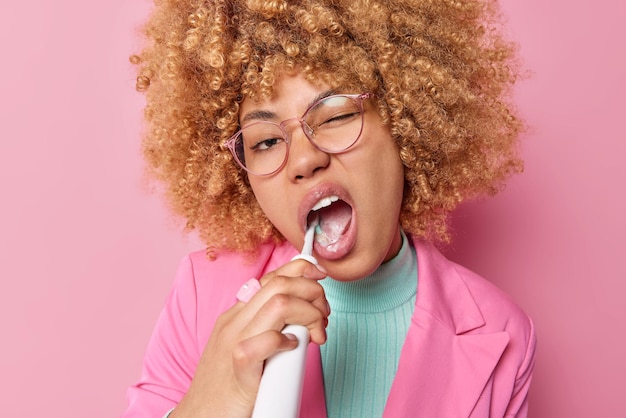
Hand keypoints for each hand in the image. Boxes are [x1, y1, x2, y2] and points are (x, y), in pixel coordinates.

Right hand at [170, 259, 328, 417]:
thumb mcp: (244, 345)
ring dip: (309, 312)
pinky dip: (288, 341)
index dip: (301, 270)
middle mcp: (234, 322)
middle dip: (312, 292)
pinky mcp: (240, 367)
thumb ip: (267, 327)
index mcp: (236, 314)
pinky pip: (268, 341)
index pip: (272, 277)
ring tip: (317, 332)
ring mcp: (234, 341)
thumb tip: (300, 318)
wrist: (201, 415)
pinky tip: (293, 349)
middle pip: (279, 285)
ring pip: (279, 304)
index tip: (320, 278)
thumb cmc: (227, 385)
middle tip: (323, 316)